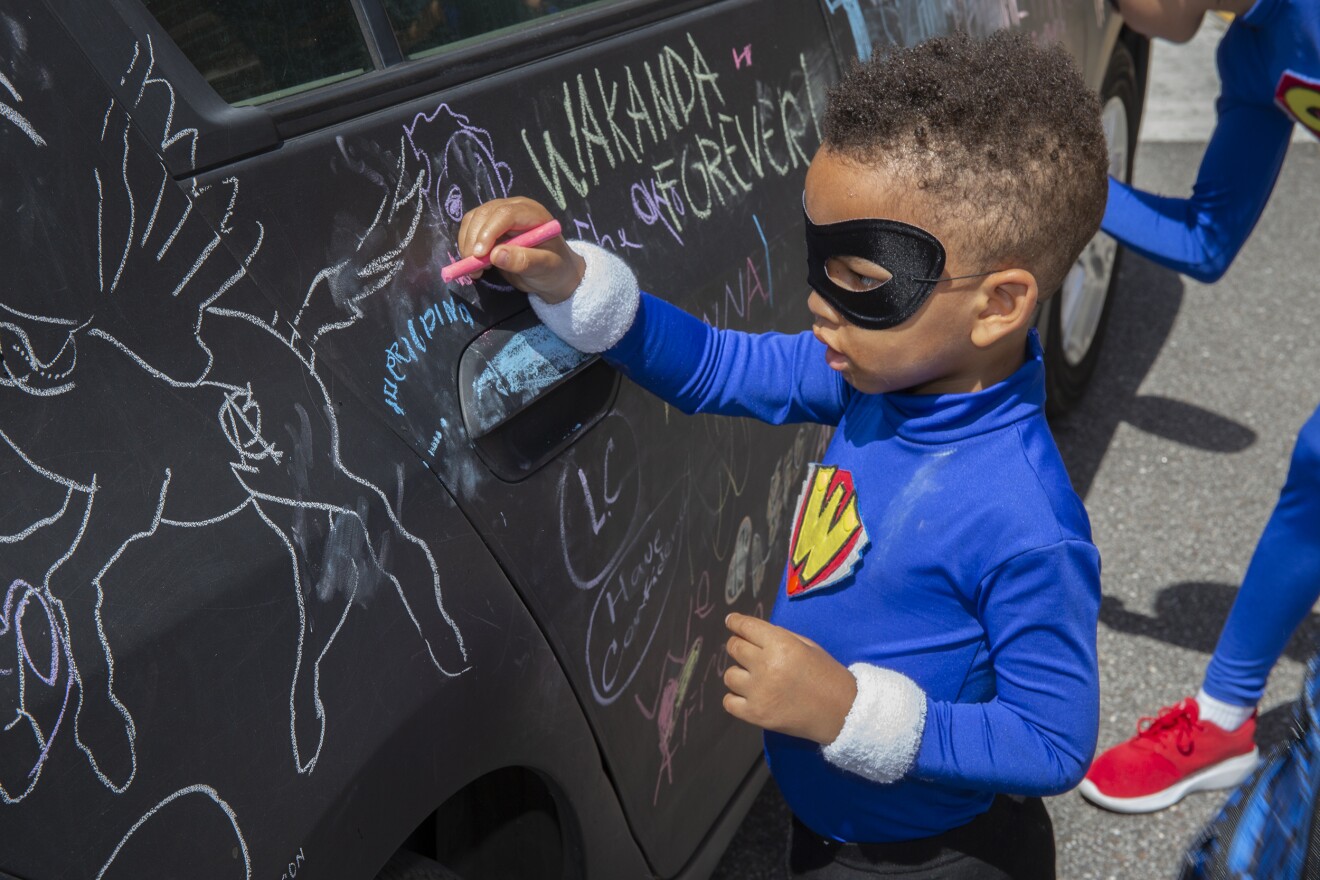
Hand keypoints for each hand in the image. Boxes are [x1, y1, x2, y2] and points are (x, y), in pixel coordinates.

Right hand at [456, 197, 585, 303]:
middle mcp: (514, 208)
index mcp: (532, 213)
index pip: (505, 213)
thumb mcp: (545, 267)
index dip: (489, 232)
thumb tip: (495, 255)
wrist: (553, 274)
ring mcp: (500, 215)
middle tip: (474, 268)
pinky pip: (470, 229)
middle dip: (474, 240)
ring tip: (475, 269)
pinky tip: (475, 264)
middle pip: (484, 214)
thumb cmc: (554, 269)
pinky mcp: (489, 226)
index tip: (480, 255)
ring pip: (473, 220)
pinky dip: (466, 245)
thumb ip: (524, 261)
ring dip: (467, 243)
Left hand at [722, 613, 856, 743]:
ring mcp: (758, 692)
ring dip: (740, 674)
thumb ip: (777, 637)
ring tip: (755, 678)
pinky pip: (729, 702)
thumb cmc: (826, 674)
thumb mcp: (807, 646)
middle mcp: (765, 666)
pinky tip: (750, 696)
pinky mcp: (755, 715)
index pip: (745, 627)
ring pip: (729, 675)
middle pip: (734, 648)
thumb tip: (750, 631)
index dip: (735, 622)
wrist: (842, 712)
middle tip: (748, 651)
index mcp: (781, 645)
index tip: (731, 621)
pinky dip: (736, 698)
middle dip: (739, 645)